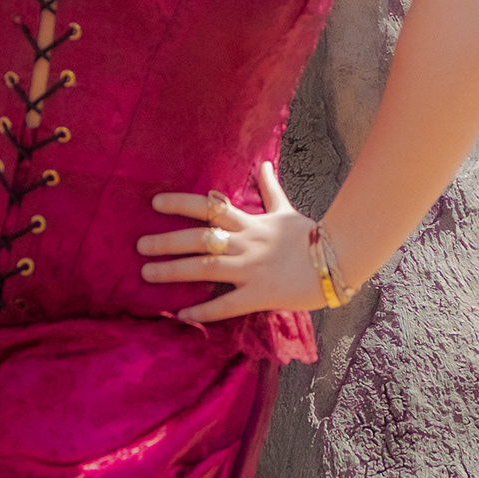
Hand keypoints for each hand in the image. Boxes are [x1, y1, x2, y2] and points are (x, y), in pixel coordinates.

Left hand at [137, 162, 325, 325]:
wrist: (339, 258)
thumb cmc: (312, 235)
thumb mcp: (286, 209)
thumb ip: (270, 189)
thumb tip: (262, 163)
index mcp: (250, 222)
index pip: (210, 207)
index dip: (181, 203)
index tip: (155, 202)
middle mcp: (245, 243)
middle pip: (200, 238)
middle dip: (168, 241)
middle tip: (139, 246)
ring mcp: (251, 269)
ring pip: (206, 268)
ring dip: (174, 270)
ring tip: (147, 273)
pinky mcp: (260, 294)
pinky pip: (227, 304)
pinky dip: (204, 310)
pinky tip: (182, 314)